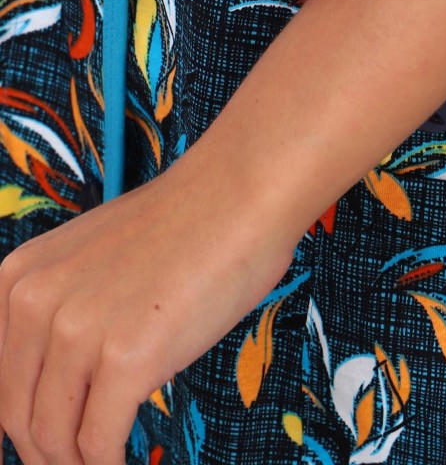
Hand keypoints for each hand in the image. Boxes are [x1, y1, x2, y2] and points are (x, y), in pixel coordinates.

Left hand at [0, 149, 297, 462]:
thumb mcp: (92, 258)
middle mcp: (35, 303)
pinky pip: (100, 443)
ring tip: (106, 464)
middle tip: (82, 461)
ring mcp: (78, 330)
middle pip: (19, 416)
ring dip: (79, 464)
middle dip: (48, 454)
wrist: (237, 192)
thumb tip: (57, 383)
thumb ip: (64, 308)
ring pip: (54, 440)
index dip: (19, 427)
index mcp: (20, 277)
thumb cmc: (183, 224)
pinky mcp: (126, 357)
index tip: (43, 448)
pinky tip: (128, 462)